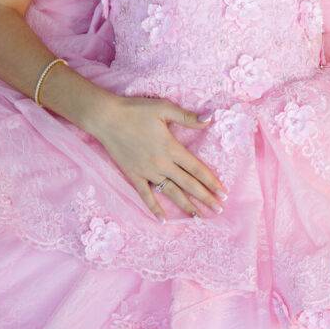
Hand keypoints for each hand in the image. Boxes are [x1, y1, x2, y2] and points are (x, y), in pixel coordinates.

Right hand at [90, 94, 227, 223]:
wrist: (107, 118)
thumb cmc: (136, 110)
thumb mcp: (164, 108)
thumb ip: (187, 117)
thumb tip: (210, 119)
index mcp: (171, 148)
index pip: (196, 168)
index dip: (211, 181)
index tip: (223, 192)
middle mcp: (162, 164)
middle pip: (188, 184)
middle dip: (205, 197)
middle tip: (219, 210)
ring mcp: (147, 172)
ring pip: (170, 192)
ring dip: (185, 205)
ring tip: (198, 216)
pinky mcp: (133, 175)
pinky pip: (146, 195)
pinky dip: (154, 207)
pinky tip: (163, 220)